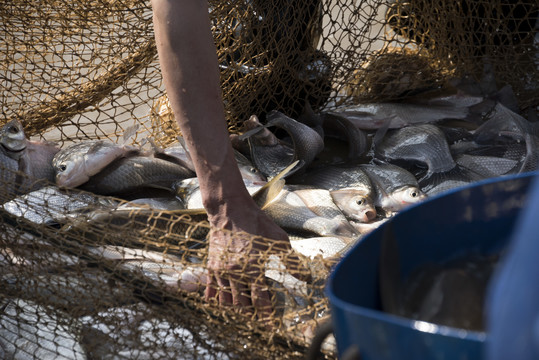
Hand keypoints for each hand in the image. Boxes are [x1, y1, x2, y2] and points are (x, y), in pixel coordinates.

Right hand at [204, 199, 306, 319]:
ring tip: (244, 312)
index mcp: (253, 267)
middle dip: (251, 314)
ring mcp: (221, 270)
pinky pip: (211, 290)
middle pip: (242, 304)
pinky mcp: (211, 267)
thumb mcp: (278, 239)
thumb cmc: (256, 223)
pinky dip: (217, 300)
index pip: (260, 300)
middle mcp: (235, 272)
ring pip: (226, 301)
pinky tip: (223, 303)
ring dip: (236, 309)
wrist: (229, 210)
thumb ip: (291, 261)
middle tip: (259, 319)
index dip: (266, 316)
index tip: (271, 326)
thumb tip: (305, 278)